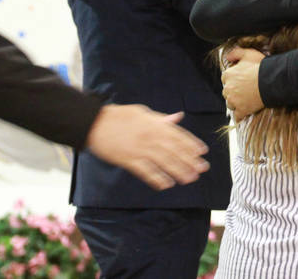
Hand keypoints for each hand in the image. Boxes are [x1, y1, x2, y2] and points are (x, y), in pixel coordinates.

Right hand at [84, 104, 209, 190]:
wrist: (95, 123)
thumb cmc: (119, 116)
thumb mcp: (142, 112)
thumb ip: (161, 118)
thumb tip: (178, 117)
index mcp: (155, 124)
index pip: (178, 135)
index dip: (192, 144)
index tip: (202, 152)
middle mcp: (150, 137)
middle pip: (175, 150)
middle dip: (190, 160)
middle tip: (202, 169)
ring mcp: (140, 149)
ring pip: (164, 162)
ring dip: (179, 171)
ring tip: (190, 178)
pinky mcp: (128, 160)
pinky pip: (146, 172)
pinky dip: (157, 179)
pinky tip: (167, 184)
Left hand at [222, 47, 265, 120]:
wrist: (271, 81)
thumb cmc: (261, 67)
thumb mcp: (248, 53)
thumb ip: (236, 53)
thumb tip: (228, 57)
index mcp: (228, 75)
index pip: (225, 79)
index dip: (234, 80)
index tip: (241, 81)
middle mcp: (228, 88)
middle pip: (227, 92)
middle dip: (234, 92)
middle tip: (245, 90)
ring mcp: (234, 100)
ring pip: (230, 104)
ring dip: (236, 103)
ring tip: (246, 101)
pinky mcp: (242, 110)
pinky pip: (237, 116)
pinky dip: (241, 115)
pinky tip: (245, 113)